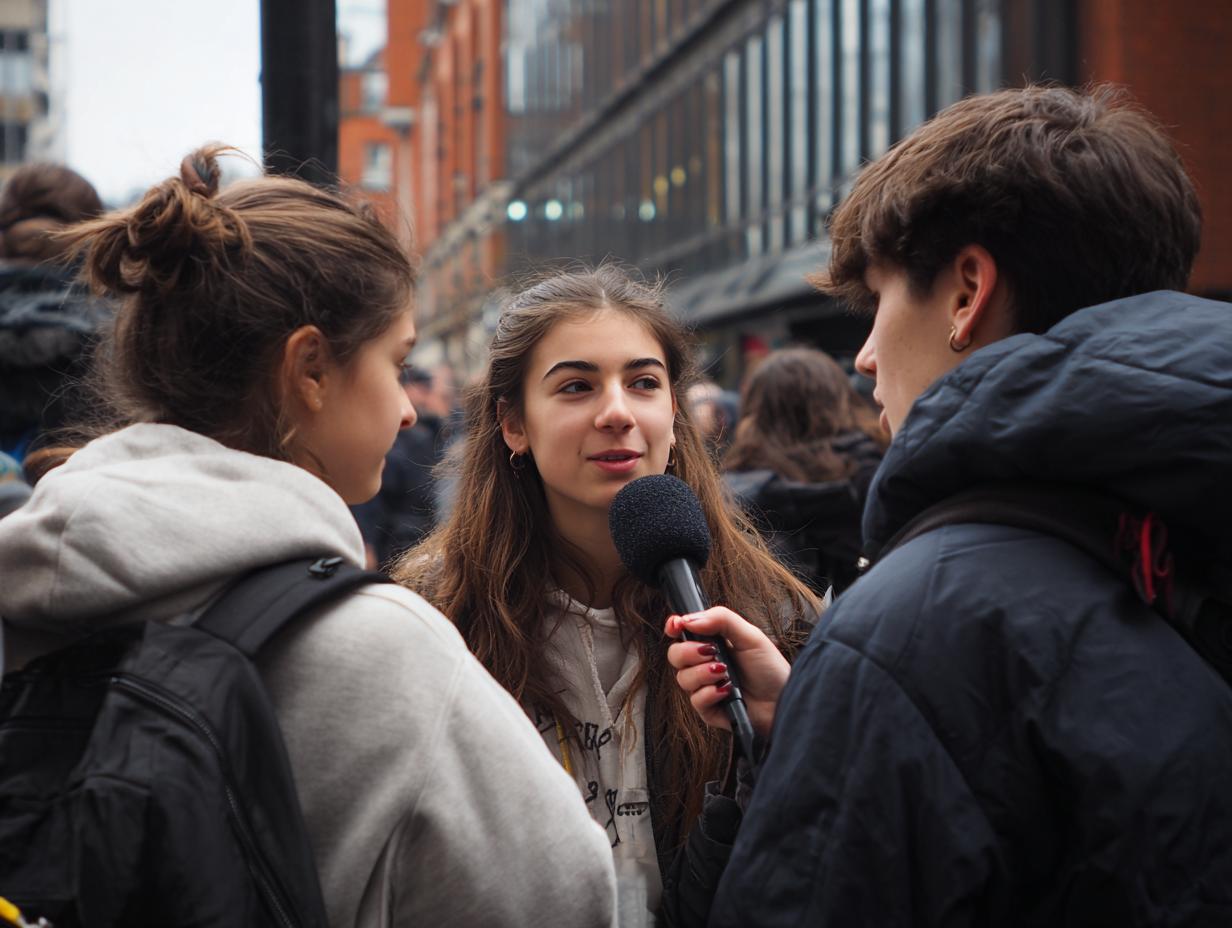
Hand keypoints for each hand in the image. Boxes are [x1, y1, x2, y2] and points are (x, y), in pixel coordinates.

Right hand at [665, 607, 789, 738]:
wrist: (784, 700)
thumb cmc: (771, 669)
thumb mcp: (750, 636)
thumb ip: (721, 619)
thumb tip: (689, 619)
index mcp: (712, 642)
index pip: (682, 632)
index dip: (674, 627)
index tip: (676, 625)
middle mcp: (705, 664)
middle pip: (675, 654)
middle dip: (690, 651)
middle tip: (712, 652)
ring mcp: (705, 687)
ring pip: (682, 678)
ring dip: (703, 673)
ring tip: (726, 673)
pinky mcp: (709, 709)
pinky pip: (695, 700)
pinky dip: (710, 693)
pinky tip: (728, 691)